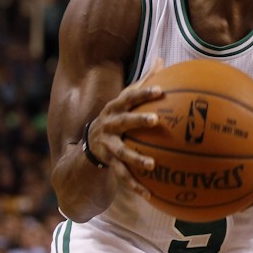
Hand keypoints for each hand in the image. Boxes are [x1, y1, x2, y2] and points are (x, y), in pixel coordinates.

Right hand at [84, 58, 164, 198]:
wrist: (88, 143)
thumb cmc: (117, 115)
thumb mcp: (126, 98)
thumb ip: (144, 81)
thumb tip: (163, 59)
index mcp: (115, 107)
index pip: (130, 96)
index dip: (144, 92)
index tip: (161, 89)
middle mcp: (109, 125)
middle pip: (124, 122)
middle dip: (138, 120)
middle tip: (156, 120)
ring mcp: (108, 145)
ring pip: (122, 153)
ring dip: (136, 158)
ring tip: (152, 164)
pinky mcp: (109, 163)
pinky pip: (123, 176)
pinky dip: (135, 185)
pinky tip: (150, 194)